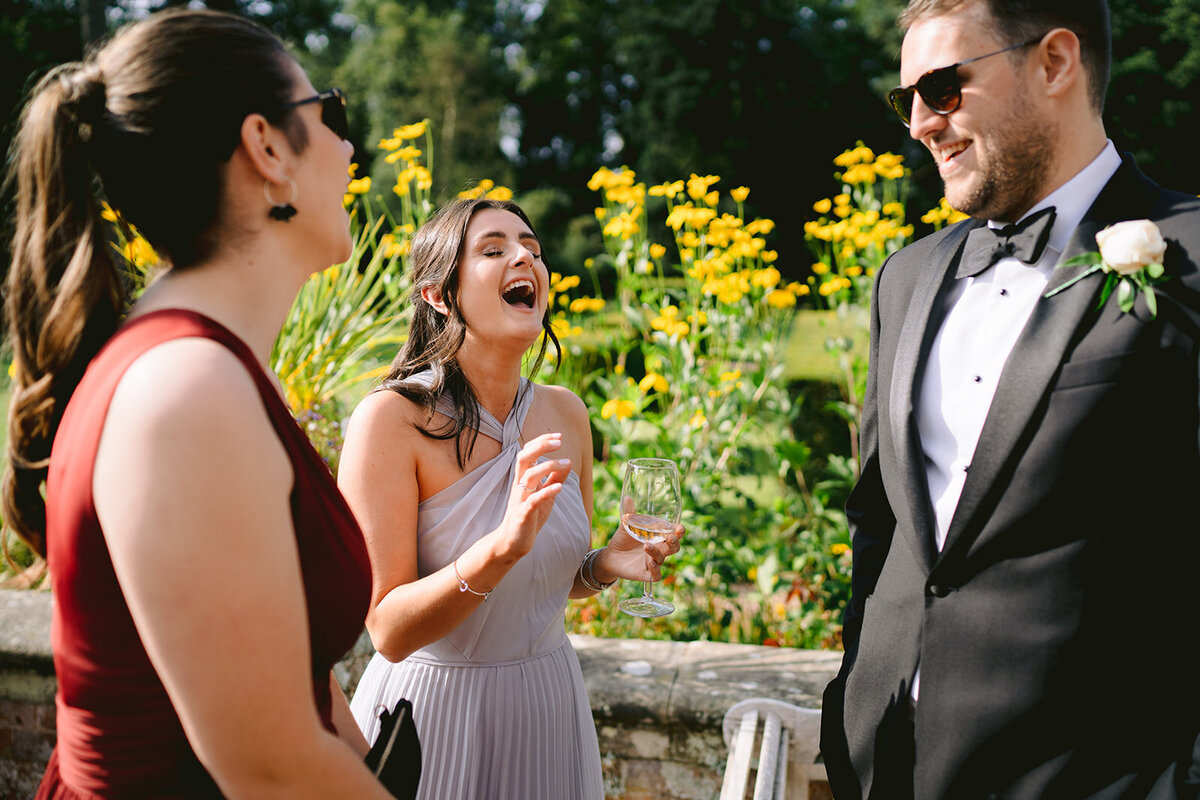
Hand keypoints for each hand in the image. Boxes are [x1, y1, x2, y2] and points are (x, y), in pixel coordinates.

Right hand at [497, 433, 572, 557]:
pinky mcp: (523, 514)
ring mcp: (520, 499)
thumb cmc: (529, 517)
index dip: (541, 441)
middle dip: (540, 446)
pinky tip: (560, 487)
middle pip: (524, 458)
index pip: (528, 452)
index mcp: (523, 479)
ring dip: (549, 467)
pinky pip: (533, 500)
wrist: (512, 542)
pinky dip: (546, 492)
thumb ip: (554, 479)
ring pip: (530, 476)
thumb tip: (567, 462)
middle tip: (559, 442)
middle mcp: (519, 485)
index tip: (558, 436)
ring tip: (566, 463)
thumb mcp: (545, 495)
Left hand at [598, 521, 683, 582]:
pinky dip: (655, 570)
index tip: (680, 528)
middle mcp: (659, 549)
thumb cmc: (623, 539)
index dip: (679, 532)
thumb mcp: (625, 525)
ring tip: (647, 546)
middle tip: (670, 537)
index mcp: (658, 536)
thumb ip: (629, 514)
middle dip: (674, 542)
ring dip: (657, 553)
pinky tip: (650, 563)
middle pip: (674, 547)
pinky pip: (656, 575)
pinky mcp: (646, 573)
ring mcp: (654, 561)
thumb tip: (627, 498)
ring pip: (663, 559)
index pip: (674, 534)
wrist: (611, 556)